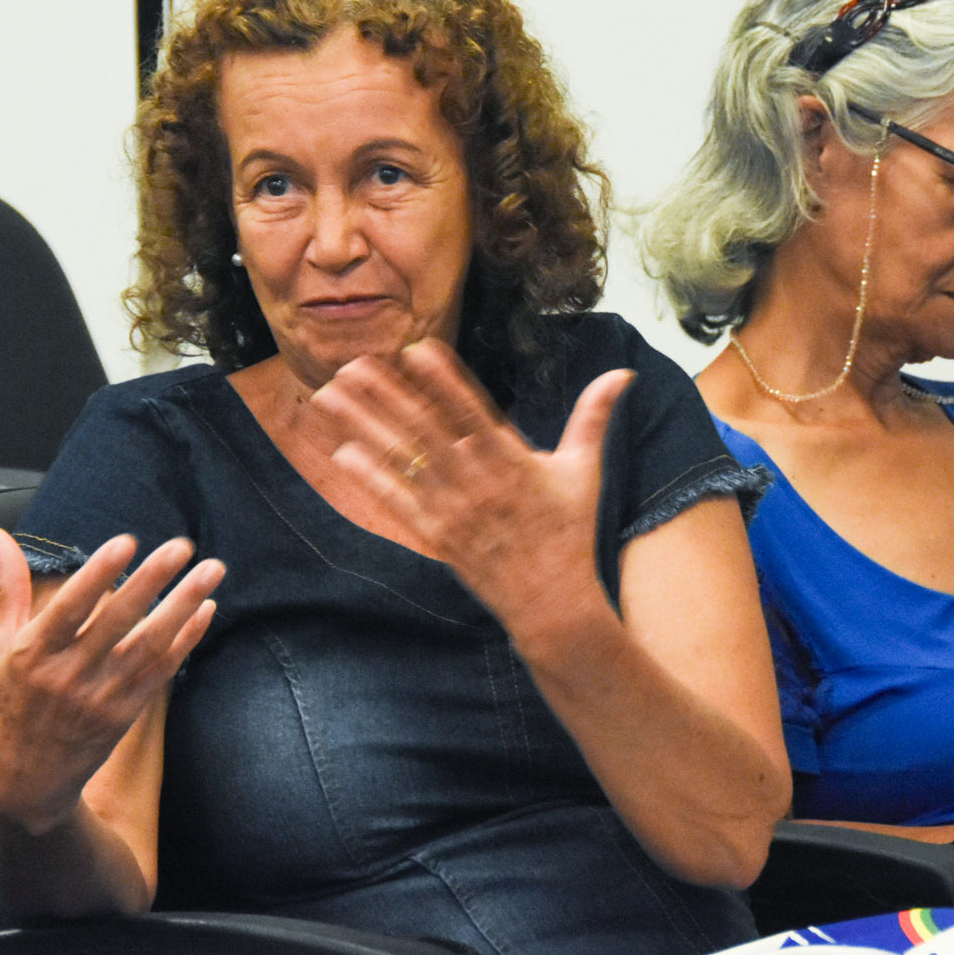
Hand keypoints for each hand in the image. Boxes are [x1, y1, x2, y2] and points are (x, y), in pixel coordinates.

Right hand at [0, 528, 222, 833]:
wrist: (23, 785)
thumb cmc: (7, 705)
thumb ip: (8, 587)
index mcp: (32, 655)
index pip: (69, 609)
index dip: (97, 575)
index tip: (127, 541)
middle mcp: (68, 676)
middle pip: (117, 623)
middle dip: (153, 581)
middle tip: (183, 546)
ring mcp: (100, 698)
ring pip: (149, 645)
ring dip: (184, 605)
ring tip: (213, 570)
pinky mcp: (124, 715)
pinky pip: (162, 672)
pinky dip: (187, 640)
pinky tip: (206, 609)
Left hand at [310, 338, 629, 646]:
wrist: (553, 604)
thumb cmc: (569, 533)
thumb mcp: (584, 471)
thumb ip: (593, 418)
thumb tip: (623, 374)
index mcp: (513, 460)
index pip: (473, 411)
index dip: (443, 380)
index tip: (416, 350)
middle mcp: (478, 482)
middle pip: (424, 430)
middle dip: (385, 395)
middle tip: (350, 363)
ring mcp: (454, 511)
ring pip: (402, 460)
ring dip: (365, 426)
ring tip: (331, 396)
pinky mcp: (438, 537)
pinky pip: (398, 503)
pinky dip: (372, 478)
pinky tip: (344, 452)